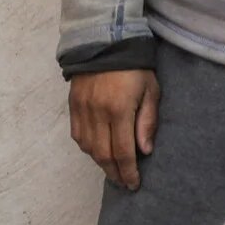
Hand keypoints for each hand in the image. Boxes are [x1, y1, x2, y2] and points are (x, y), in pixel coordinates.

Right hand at [69, 69, 159, 190]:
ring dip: (101, 163)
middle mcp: (97, 112)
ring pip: (88, 148)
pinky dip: (88, 149)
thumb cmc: (135, 67)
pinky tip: (97, 152)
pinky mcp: (73, 105)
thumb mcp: (151, 90)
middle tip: (123, 183)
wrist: (106, 40)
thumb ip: (148, 121)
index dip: (128, 172)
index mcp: (119, 109)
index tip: (134, 184)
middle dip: (115, 173)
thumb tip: (144, 151)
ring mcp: (82, 109)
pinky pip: (78, 135)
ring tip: (113, 170)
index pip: (122, 151)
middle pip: (103, 154)